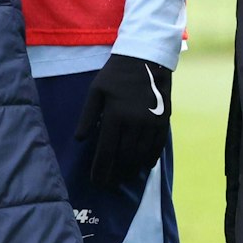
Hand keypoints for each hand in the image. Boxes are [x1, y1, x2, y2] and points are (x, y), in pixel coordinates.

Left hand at [76, 54, 172, 187]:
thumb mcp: (96, 91)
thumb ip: (87, 116)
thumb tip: (79, 140)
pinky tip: (144, 164)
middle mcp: (134, 122)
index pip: (106, 152)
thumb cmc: (115, 75)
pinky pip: (157, 147)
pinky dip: (150, 159)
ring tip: (125, 175)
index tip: (97, 183)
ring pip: (141, 155)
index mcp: (114, 115)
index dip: (101, 170)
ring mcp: (151, 122)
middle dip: (117, 173)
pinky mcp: (163, 121)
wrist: (145, 59)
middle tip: (110, 181)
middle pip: (124, 157)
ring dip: (132, 168)